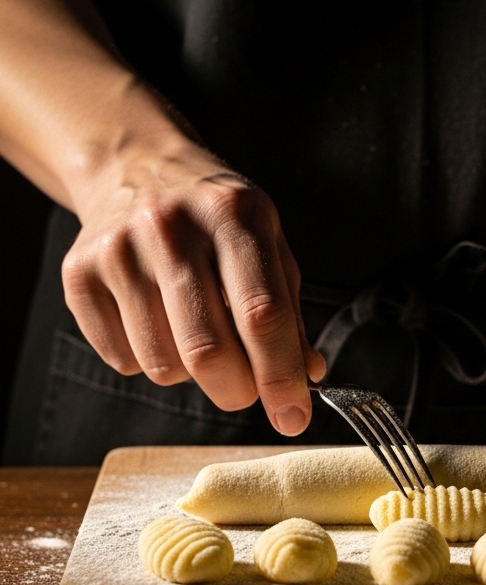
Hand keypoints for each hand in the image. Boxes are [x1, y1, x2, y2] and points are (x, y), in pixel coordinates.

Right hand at [62, 135, 325, 435]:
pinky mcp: (79, 273)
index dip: (281, 376)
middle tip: (244, 391)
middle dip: (235, 391)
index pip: (262, 313)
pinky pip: (123, 359)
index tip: (293, 418)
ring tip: (194, 331)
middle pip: (207, 350)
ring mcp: (118, 249)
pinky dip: (148, 358)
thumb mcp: (267, 242)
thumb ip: (289, 312)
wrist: (136, 165)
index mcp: (233, 215)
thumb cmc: (214, 216)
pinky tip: (156, 319)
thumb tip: (307, 376)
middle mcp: (171, 227)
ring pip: (162, 365)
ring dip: (189, 372)